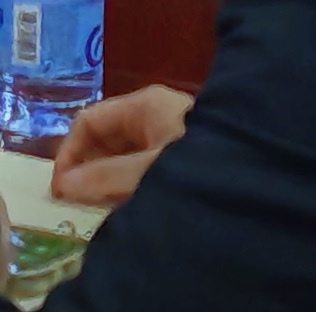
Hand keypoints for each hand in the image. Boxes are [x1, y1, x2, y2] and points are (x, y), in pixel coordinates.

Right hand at [53, 84, 193, 207]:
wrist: (257, 182)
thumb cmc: (197, 165)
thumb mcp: (147, 170)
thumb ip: (104, 177)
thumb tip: (62, 185)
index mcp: (144, 106)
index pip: (90, 121)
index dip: (69, 152)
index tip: (58, 190)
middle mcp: (153, 117)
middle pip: (105, 140)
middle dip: (86, 170)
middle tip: (74, 205)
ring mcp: (168, 139)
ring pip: (122, 158)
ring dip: (106, 182)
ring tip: (95, 210)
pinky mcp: (181, 163)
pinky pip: (141, 172)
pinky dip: (127, 188)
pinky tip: (122, 210)